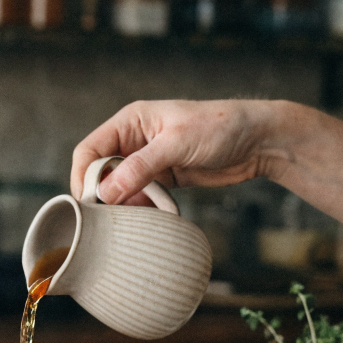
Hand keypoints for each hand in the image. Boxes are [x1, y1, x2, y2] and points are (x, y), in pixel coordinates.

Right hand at [70, 99, 288, 205]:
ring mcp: (148, 161)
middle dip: (101, 195)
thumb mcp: (177, 144)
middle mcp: (134, 140)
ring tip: (130, 221)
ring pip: (119, 188)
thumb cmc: (220, 127)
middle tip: (107, 219)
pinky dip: (140, 209)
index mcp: (130, 121)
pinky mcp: (163, 178)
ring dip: (122, 205)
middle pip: (100, 172)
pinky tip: (149, 218)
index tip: (88, 204)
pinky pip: (140, 197)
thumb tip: (106, 193)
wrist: (258, 141)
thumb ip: (140, 167)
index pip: (89, 150)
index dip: (83, 177)